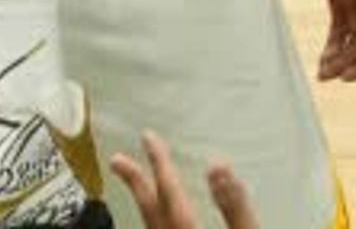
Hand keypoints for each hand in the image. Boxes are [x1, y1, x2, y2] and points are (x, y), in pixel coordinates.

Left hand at [107, 132, 258, 228]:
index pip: (169, 192)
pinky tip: (161, 217)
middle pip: (150, 211)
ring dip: (144, 202)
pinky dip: (155, 218)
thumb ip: (237, 206)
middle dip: (136, 182)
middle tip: (119, 160)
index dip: (158, 163)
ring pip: (151, 226)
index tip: (148, 137)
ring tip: (137, 184)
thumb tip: (218, 164)